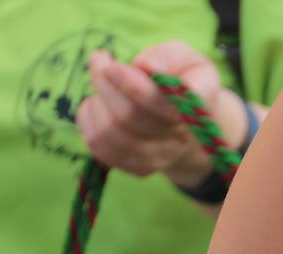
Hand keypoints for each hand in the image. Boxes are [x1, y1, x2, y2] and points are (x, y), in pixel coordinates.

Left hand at [77, 41, 247, 189]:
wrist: (190, 119)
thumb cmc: (183, 79)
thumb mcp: (186, 57)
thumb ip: (168, 56)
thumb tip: (144, 65)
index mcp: (194, 110)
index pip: (161, 106)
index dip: (131, 86)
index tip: (112, 64)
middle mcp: (179, 140)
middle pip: (128, 117)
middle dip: (104, 84)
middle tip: (101, 61)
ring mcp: (159, 158)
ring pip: (111, 133)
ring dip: (96, 102)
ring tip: (102, 83)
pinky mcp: (139, 167)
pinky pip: (100, 147)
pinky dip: (88, 121)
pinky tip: (98, 106)